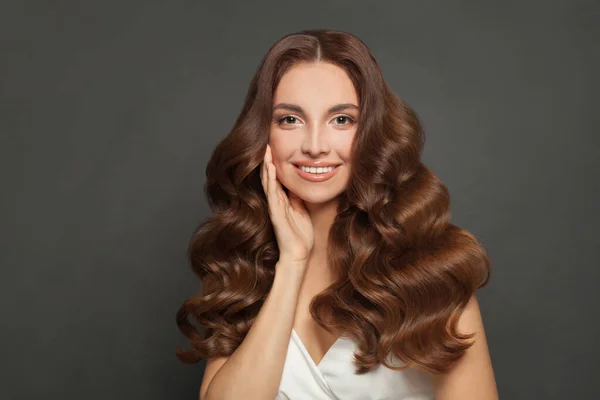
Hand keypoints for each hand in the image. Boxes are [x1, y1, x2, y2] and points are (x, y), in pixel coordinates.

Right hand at [260, 144, 313, 263]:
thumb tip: (296, 184)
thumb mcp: (301, 210)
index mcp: (282, 200)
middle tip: (266, 143)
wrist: (298, 253)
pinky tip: (269, 168)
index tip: (274, 148)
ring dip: (266, 166)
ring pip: (268, 182)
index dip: (274, 163)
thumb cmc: (300, 234)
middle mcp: (276, 201)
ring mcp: (274, 206)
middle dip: (268, 160)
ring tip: (266, 151)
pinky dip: (270, 180)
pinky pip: (272, 193)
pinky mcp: (275, 212)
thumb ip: (297, 198)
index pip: (276, 178)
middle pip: (269, 177)